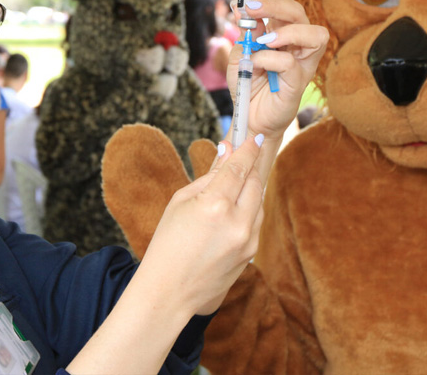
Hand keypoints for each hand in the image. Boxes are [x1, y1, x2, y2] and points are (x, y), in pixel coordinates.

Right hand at [132, 133, 265, 317]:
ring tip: (235, 184)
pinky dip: (249, 210)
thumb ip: (209, 176)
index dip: (248, 148)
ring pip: (259, 202)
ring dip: (251, 189)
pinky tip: (233, 210)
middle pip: (255, 182)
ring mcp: (248, 241)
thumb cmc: (167, 242)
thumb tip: (227, 151)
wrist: (169, 290)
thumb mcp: (180, 201)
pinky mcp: (251, 254)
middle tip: (247, 154)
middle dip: (251, 166)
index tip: (255, 135)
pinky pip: (256, 222)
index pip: (238, 167)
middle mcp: (237, 222)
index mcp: (214, 205)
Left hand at [228, 0, 327, 150]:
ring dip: (286, 29)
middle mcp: (296, 43)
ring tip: (262, 37)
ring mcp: (301, 62)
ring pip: (314, 33)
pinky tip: (255, 64)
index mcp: (283, 30)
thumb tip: (239, 7)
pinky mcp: (299, 82)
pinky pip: (290, 63)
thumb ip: (243, 33)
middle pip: (298, 10)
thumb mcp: (238, 54)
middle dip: (273, 3)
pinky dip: (269, 59)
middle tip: (248, 6)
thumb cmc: (247, 85)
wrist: (248, 118)